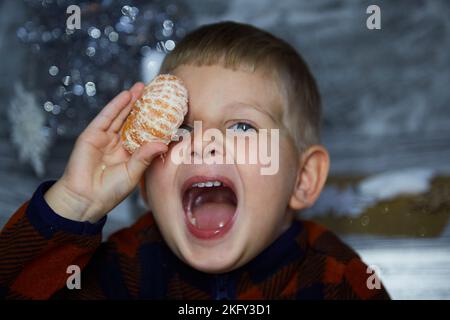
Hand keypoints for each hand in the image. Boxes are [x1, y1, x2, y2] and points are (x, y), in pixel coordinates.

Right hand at [44, 83, 167, 222]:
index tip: (166, 110)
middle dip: (141, 106)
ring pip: (120, 116)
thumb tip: (164, 143)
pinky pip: (106, 117)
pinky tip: (126, 95)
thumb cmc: (110, 191)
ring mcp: (104, 138)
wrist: (85, 199)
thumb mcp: (133, 173)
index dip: (153, 122)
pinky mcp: (91, 135)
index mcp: (129, 154)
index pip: (143, 133)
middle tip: (154, 92)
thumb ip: (145, 156)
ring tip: (141, 88)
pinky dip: (116, 105)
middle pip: (131, 121)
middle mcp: (117, 144)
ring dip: (130, 101)